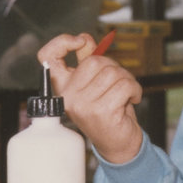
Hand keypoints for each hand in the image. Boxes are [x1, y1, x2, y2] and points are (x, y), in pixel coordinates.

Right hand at [38, 33, 143, 163]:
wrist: (118, 144)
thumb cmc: (108, 111)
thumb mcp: (95, 84)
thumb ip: (89, 61)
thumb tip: (84, 38)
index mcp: (63, 88)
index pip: (48, 57)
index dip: (62, 42)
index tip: (81, 41)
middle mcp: (68, 97)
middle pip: (96, 61)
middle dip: (115, 68)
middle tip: (119, 84)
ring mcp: (82, 105)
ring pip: (113, 72)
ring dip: (127, 80)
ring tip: (126, 93)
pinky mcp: (101, 111)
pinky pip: (125, 85)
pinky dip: (135, 89)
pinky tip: (132, 99)